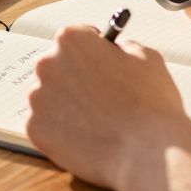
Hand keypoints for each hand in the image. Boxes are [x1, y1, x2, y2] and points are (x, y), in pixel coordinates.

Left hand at [26, 26, 190, 190]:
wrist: (150, 152)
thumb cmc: (155, 105)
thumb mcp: (148, 58)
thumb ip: (123, 46)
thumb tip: (116, 46)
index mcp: (74, 39)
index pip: (75, 38)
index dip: (92, 56)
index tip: (99, 69)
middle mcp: (48, 63)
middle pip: (57, 67)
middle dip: (77, 81)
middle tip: (103, 102)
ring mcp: (38, 98)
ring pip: (49, 98)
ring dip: (68, 107)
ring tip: (99, 123)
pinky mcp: (35, 130)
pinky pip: (45, 126)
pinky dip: (61, 133)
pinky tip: (88, 139)